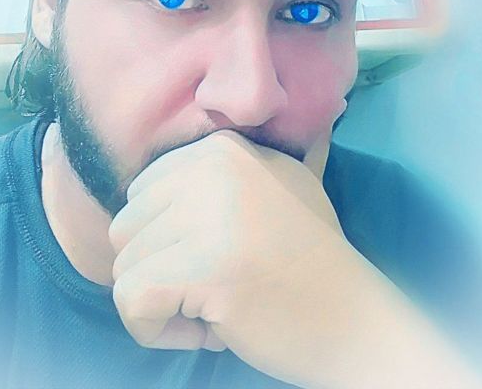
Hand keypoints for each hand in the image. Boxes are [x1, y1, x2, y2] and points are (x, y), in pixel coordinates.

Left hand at [108, 130, 353, 381]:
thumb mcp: (272, 186)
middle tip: (211, 287)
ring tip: (215, 307)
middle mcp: (211, 168)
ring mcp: (209, 215)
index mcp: (221, 149)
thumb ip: (219, 174)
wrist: (357, 320)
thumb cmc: (306, 258)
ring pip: (124, 267)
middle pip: (126, 228)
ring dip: (162, 303)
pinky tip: (204, 330)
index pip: (141, 192)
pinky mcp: (204, 268)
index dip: (165, 238)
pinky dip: (154, 330)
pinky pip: (131, 301)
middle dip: (158, 270)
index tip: (210, 258)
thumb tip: (151, 179)